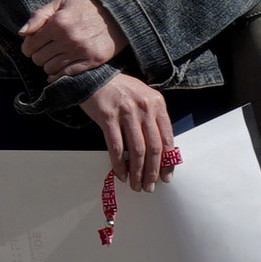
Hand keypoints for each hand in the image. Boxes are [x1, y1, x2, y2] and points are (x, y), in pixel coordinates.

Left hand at [21, 0, 124, 78]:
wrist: (118, 13)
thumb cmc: (86, 6)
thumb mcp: (61, 3)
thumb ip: (39, 16)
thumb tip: (22, 33)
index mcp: (58, 23)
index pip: (30, 44)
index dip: (28, 47)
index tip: (32, 46)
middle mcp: (68, 38)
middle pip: (38, 58)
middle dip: (37, 56)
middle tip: (44, 51)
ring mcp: (81, 51)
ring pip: (50, 69)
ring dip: (48, 65)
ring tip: (53, 58)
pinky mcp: (93, 61)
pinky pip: (67, 75)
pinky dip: (58, 75)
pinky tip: (57, 72)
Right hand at [79, 73, 178, 189]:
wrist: (92, 75)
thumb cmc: (118, 89)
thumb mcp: (142, 98)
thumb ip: (152, 119)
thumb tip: (159, 150)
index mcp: (157, 104)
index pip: (167, 138)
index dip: (168, 161)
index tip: (166, 176)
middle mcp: (144, 108)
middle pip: (153, 147)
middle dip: (152, 172)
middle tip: (150, 186)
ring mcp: (126, 112)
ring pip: (136, 150)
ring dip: (137, 172)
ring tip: (136, 185)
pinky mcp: (107, 117)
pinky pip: (116, 146)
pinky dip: (119, 164)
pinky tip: (120, 174)